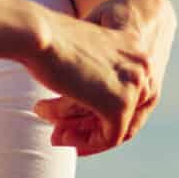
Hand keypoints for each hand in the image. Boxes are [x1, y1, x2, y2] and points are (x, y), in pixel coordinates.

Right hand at [19, 11, 155, 157]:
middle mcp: (142, 65)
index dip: (100, 109)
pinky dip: (85, 142)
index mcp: (134, 46)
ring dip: (83, 136)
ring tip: (55, 137)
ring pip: (116, 125)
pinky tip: (61, 138)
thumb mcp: (77, 56)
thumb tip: (86, 101)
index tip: (73, 119)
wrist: (36, 34)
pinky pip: (109, 137)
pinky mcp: (120, 104)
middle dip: (91, 127)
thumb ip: (90, 75)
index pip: (128, 90)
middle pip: (126, 110)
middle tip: (61, 134)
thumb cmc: (45, 40)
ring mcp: (135, 84)